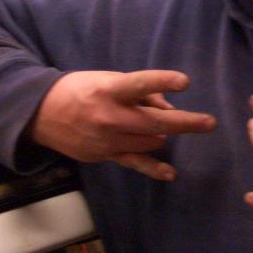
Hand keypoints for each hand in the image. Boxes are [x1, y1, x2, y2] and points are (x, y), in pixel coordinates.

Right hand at [29, 70, 216, 179]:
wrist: (42, 114)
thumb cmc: (82, 89)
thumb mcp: (109, 79)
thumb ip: (140, 92)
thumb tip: (168, 107)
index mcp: (109, 90)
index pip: (140, 84)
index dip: (162, 82)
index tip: (185, 82)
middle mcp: (109, 116)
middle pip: (154, 121)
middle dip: (185, 122)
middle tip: (209, 123)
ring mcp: (107, 139)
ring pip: (149, 140)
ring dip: (166, 134)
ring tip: (171, 128)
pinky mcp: (105, 155)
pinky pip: (134, 162)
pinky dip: (153, 168)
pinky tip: (170, 173)